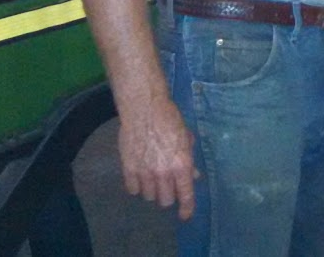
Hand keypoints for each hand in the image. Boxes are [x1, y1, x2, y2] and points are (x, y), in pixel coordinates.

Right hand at [117, 96, 200, 220]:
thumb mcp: (186, 138)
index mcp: (181, 165)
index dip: (187, 209)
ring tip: (152, 177)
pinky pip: (132, 190)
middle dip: (168, 195)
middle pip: (165, 200)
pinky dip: (136, 186)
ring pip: (149, 196)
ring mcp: (145, 173)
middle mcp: (163, 173)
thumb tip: (194, 176)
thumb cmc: (169, 119)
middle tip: (167, 185)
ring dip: (152, 190)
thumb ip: (189, 159)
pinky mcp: (128, 169)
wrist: (144, 108)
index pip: (186, 195)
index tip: (185, 215)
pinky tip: (139, 176)